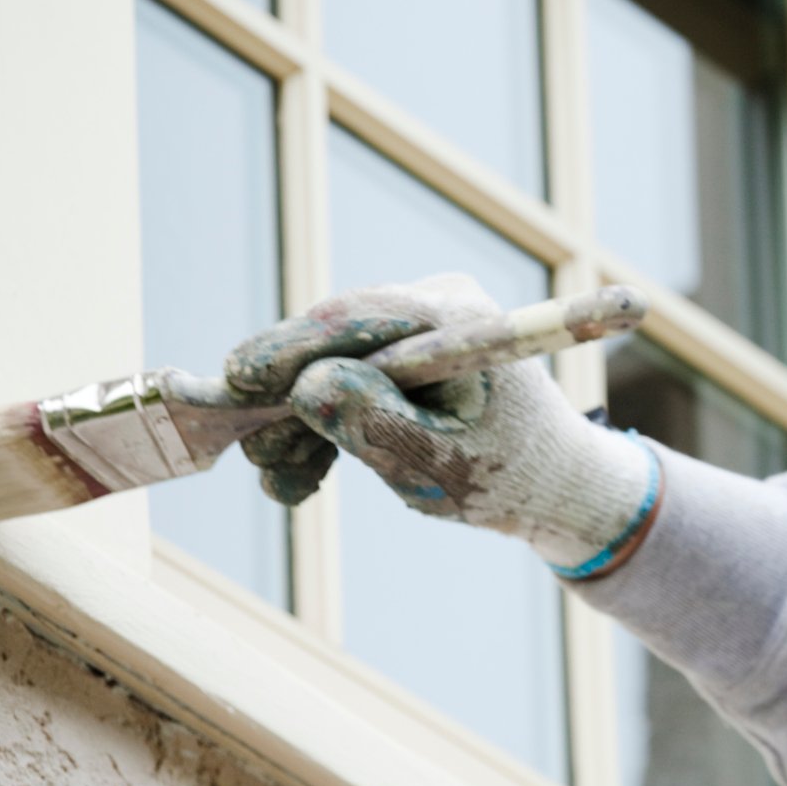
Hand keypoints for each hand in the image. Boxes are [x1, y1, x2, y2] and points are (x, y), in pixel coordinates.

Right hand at [224, 274, 658, 578]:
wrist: (553, 483)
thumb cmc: (506, 478)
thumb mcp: (437, 465)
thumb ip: (375, 425)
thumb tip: (306, 387)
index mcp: (456, 318)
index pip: (354, 319)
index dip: (287, 349)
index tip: (233, 379)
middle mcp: (436, 303)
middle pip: (332, 339)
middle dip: (286, 400)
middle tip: (258, 459)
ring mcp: (419, 323)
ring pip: (330, 362)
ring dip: (300, 422)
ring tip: (285, 482)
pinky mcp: (405, 350)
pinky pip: (346, 376)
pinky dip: (323, 421)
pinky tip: (305, 470)